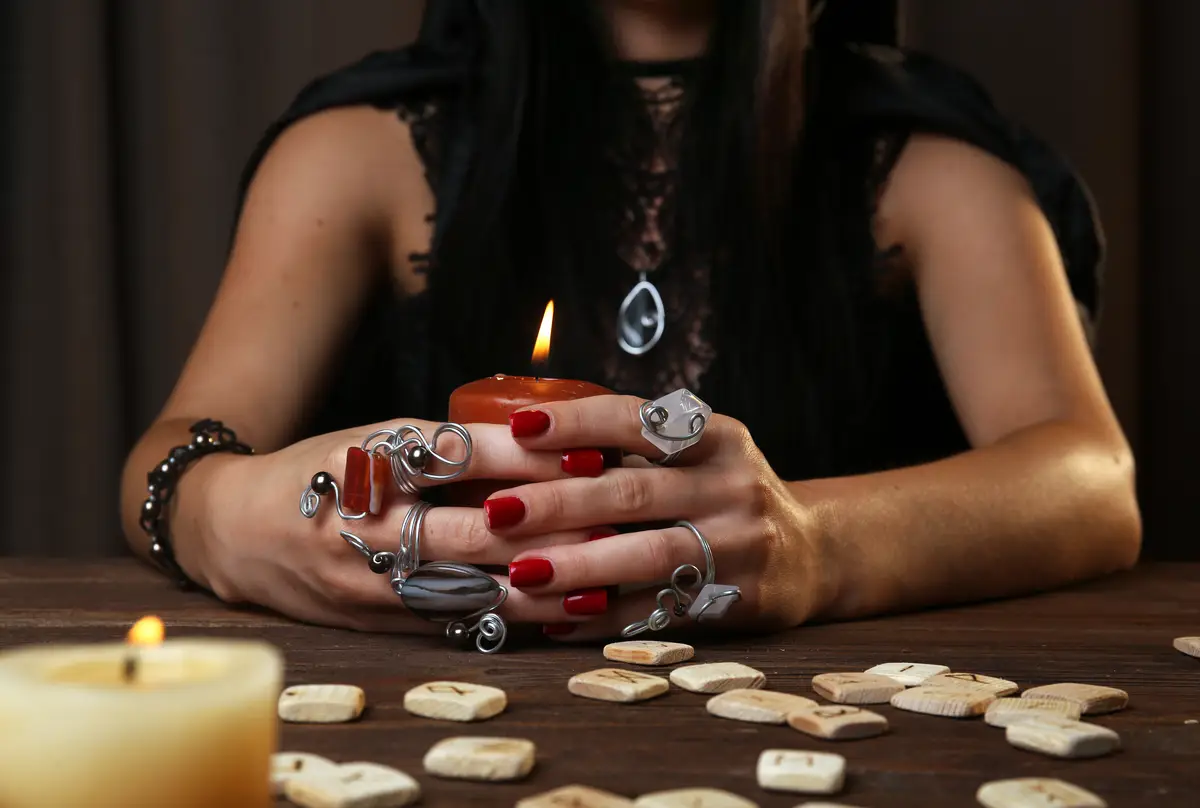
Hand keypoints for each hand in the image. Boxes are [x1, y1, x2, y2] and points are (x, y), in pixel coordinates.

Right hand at [192, 416, 617, 632]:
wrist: (233, 532)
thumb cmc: (320, 472)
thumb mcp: (375, 438)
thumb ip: (448, 445)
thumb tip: (546, 442)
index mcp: (367, 461)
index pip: (457, 455)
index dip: (526, 454)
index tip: (586, 447)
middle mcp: (366, 524)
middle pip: (470, 532)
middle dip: (548, 530)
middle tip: (611, 520)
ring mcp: (368, 582)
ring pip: (468, 589)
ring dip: (539, 586)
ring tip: (599, 577)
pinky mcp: (375, 620)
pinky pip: (452, 622)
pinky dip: (507, 617)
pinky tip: (556, 614)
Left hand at [483, 395, 824, 639]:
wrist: (814, 552)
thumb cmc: (724, 494)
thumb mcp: (700, 454)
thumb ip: (634, 448)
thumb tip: (524, 443)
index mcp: (716, 436)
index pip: (638, 420)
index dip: (577, 422)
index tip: (519, 429)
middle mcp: (733, 484)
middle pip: (634, 491)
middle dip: (560, 502)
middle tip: (499, 512)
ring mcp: (743, 544)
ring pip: (649, 556)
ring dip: (579, 566)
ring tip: (521, 572)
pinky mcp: (744, 598)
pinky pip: (663, 611)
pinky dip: (605, 618)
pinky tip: (557, 621)